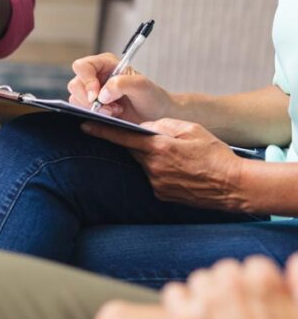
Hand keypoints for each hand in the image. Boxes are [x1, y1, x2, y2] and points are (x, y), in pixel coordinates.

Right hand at [68, 53, 174, 122]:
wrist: (157, 115)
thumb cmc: (152, 97)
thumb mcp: (143, 86)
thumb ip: (122, 83)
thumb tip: (102, 94)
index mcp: (106, 64)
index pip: (83, 66)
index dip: (86, 81)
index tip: (96, 95)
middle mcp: (96, 76)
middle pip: (75, 84)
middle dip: (90, 100)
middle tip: (109, 107)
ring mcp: (93, 92)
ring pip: (76, 99)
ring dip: (94, 109)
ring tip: (115, 110)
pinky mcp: (91, 106)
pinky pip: (80, 110)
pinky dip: (94, 115)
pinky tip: (112, 115)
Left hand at [81, 119, 246, 210]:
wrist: (234, 186)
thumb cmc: (216, 154)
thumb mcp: (192, 129)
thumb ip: (164, 125)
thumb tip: (144, 127)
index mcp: (159, 148)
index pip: (122, 137)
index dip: (101, 130)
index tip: (83, 124)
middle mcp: (153, 167)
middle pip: (132, 150)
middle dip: (134, 143)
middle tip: (150, 139)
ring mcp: (156, 183)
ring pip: (143, 164)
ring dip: (151, 157)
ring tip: (176, 157)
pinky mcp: (161, 194)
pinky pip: (153, 178)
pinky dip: (160, 171)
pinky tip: (178, 170)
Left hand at [163, 256, 297, 318]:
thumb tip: (294, 262)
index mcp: (265, 282)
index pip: (254, 266)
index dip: (256, 288)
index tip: (256, 304)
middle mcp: (233, 286)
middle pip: (224, 271)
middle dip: (230, 290)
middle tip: (236, 317)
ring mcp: (206, 302)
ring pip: (199, 281)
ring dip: (205, 296)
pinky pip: (174, 293)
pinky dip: (180, 304)